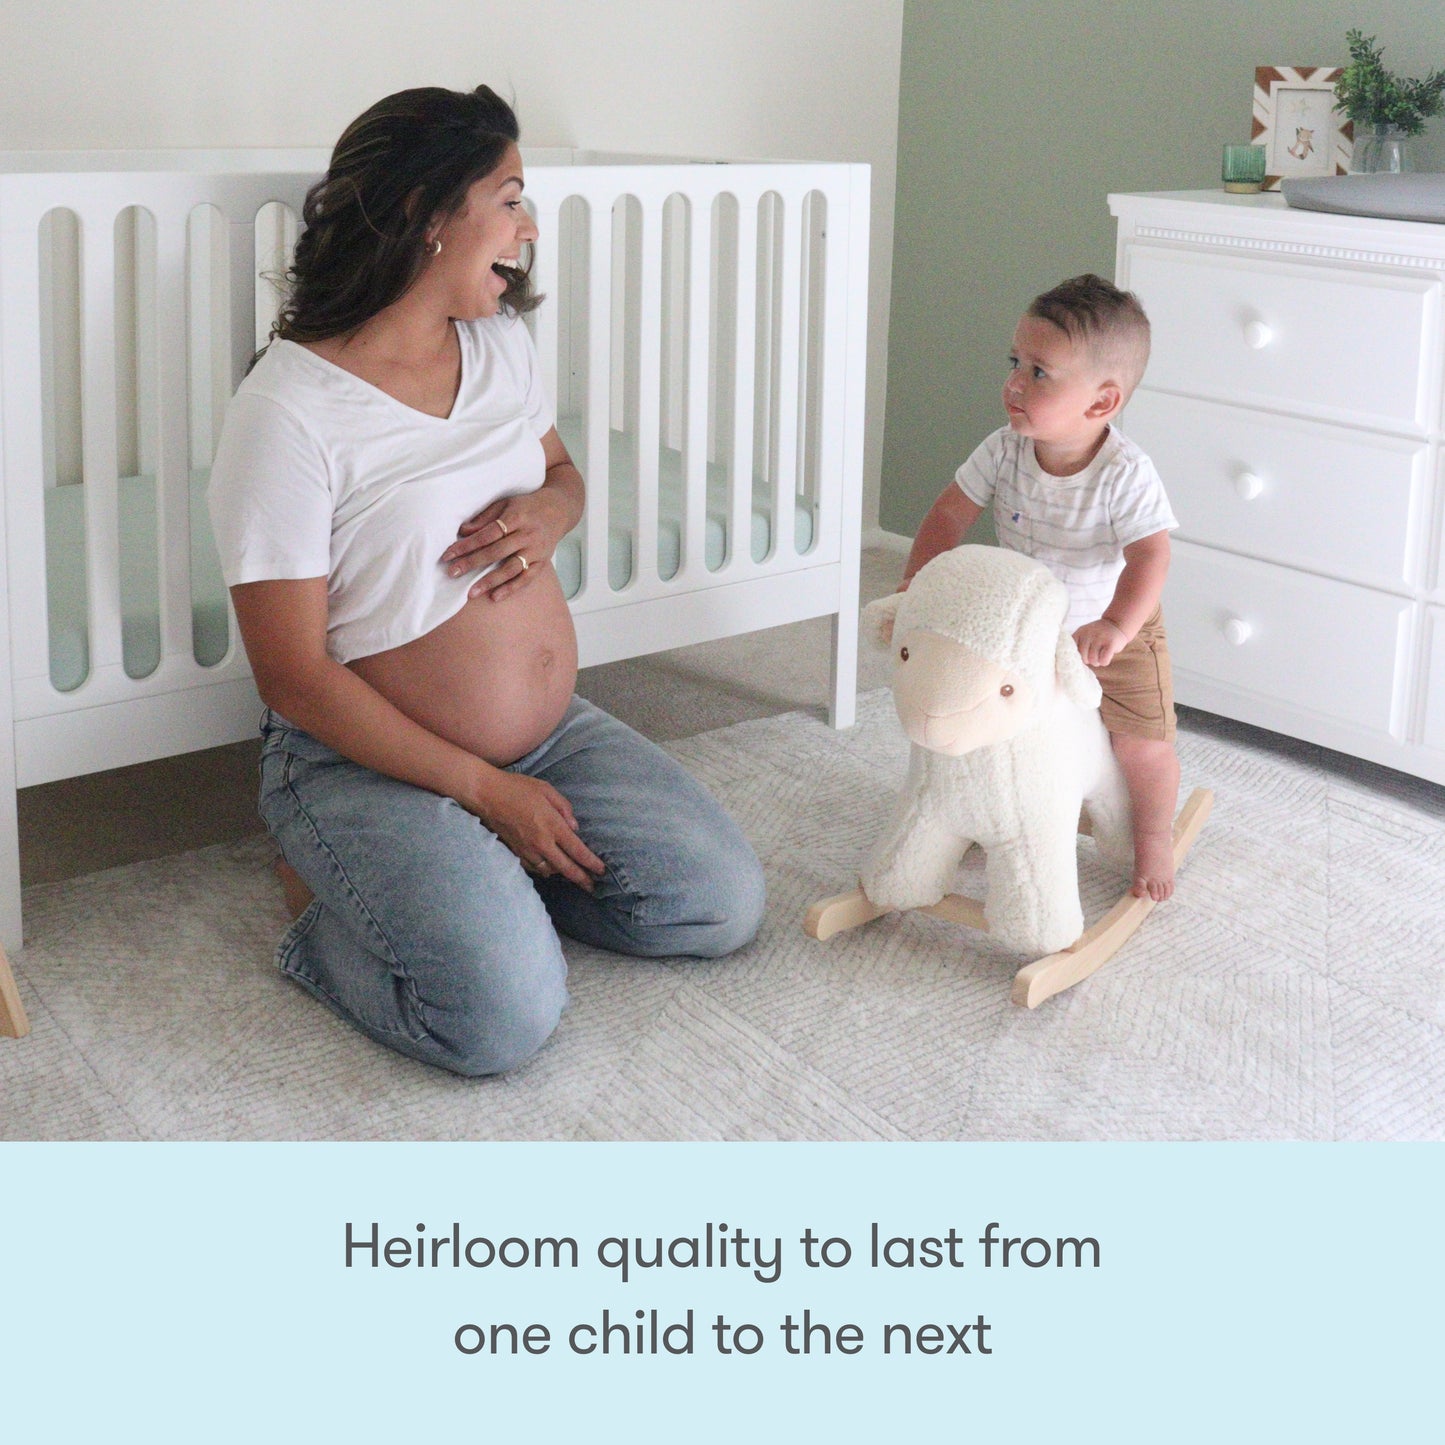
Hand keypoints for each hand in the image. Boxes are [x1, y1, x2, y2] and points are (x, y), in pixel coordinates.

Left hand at [440, 488, 573, 602]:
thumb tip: (462, 531)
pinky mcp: (542, 562)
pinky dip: (511, 588)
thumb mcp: (505, 504)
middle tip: (452, 573)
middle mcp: (527, 535)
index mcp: (516, 517)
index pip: (487, 534)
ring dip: (490, 581)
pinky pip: (526, 578)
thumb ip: (484, 518)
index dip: (467, 545)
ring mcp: (536, 550)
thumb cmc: (527, 506)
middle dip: (472, 563)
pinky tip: (495, 596)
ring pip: (511, 569)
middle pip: (496, 552)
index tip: (448, 555)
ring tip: (471, 592)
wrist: (558, 510)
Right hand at [474, 770, 605, 890]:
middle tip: (592, 887)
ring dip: (562, 874)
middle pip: (566, 868)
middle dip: (581, 879)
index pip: (577, 850)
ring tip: (572, 875)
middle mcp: (541, 842)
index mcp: (552, 825)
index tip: (601, 871)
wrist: (486, 795)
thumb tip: (575, 828)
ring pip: (550, 870)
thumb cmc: (517, 788)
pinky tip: (549, 868)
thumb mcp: (547, 790)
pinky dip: (544, 870)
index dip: (591, 863)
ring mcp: (527, 849)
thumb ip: (564, 809)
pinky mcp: (515, 852)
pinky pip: (534, 868)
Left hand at [1074, 618, 1126, 668]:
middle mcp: (1088, 634)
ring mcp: (1100, 637)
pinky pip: (1103, 660)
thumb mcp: (1085, 635)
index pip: (1071, 650)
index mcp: (1080, 632)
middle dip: (1089, 661)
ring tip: (1100, 656)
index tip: (1084, 655)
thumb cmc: (1098, 635)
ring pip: (1093, 660)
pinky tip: (1107, 656)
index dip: (1077, 656)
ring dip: (1097, 662)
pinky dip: (1104, 662)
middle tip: (1094, 657)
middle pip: (1083, 657)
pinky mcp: (1111, 643)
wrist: (1117, 623)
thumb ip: (1077, 645)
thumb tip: (1074, 663)